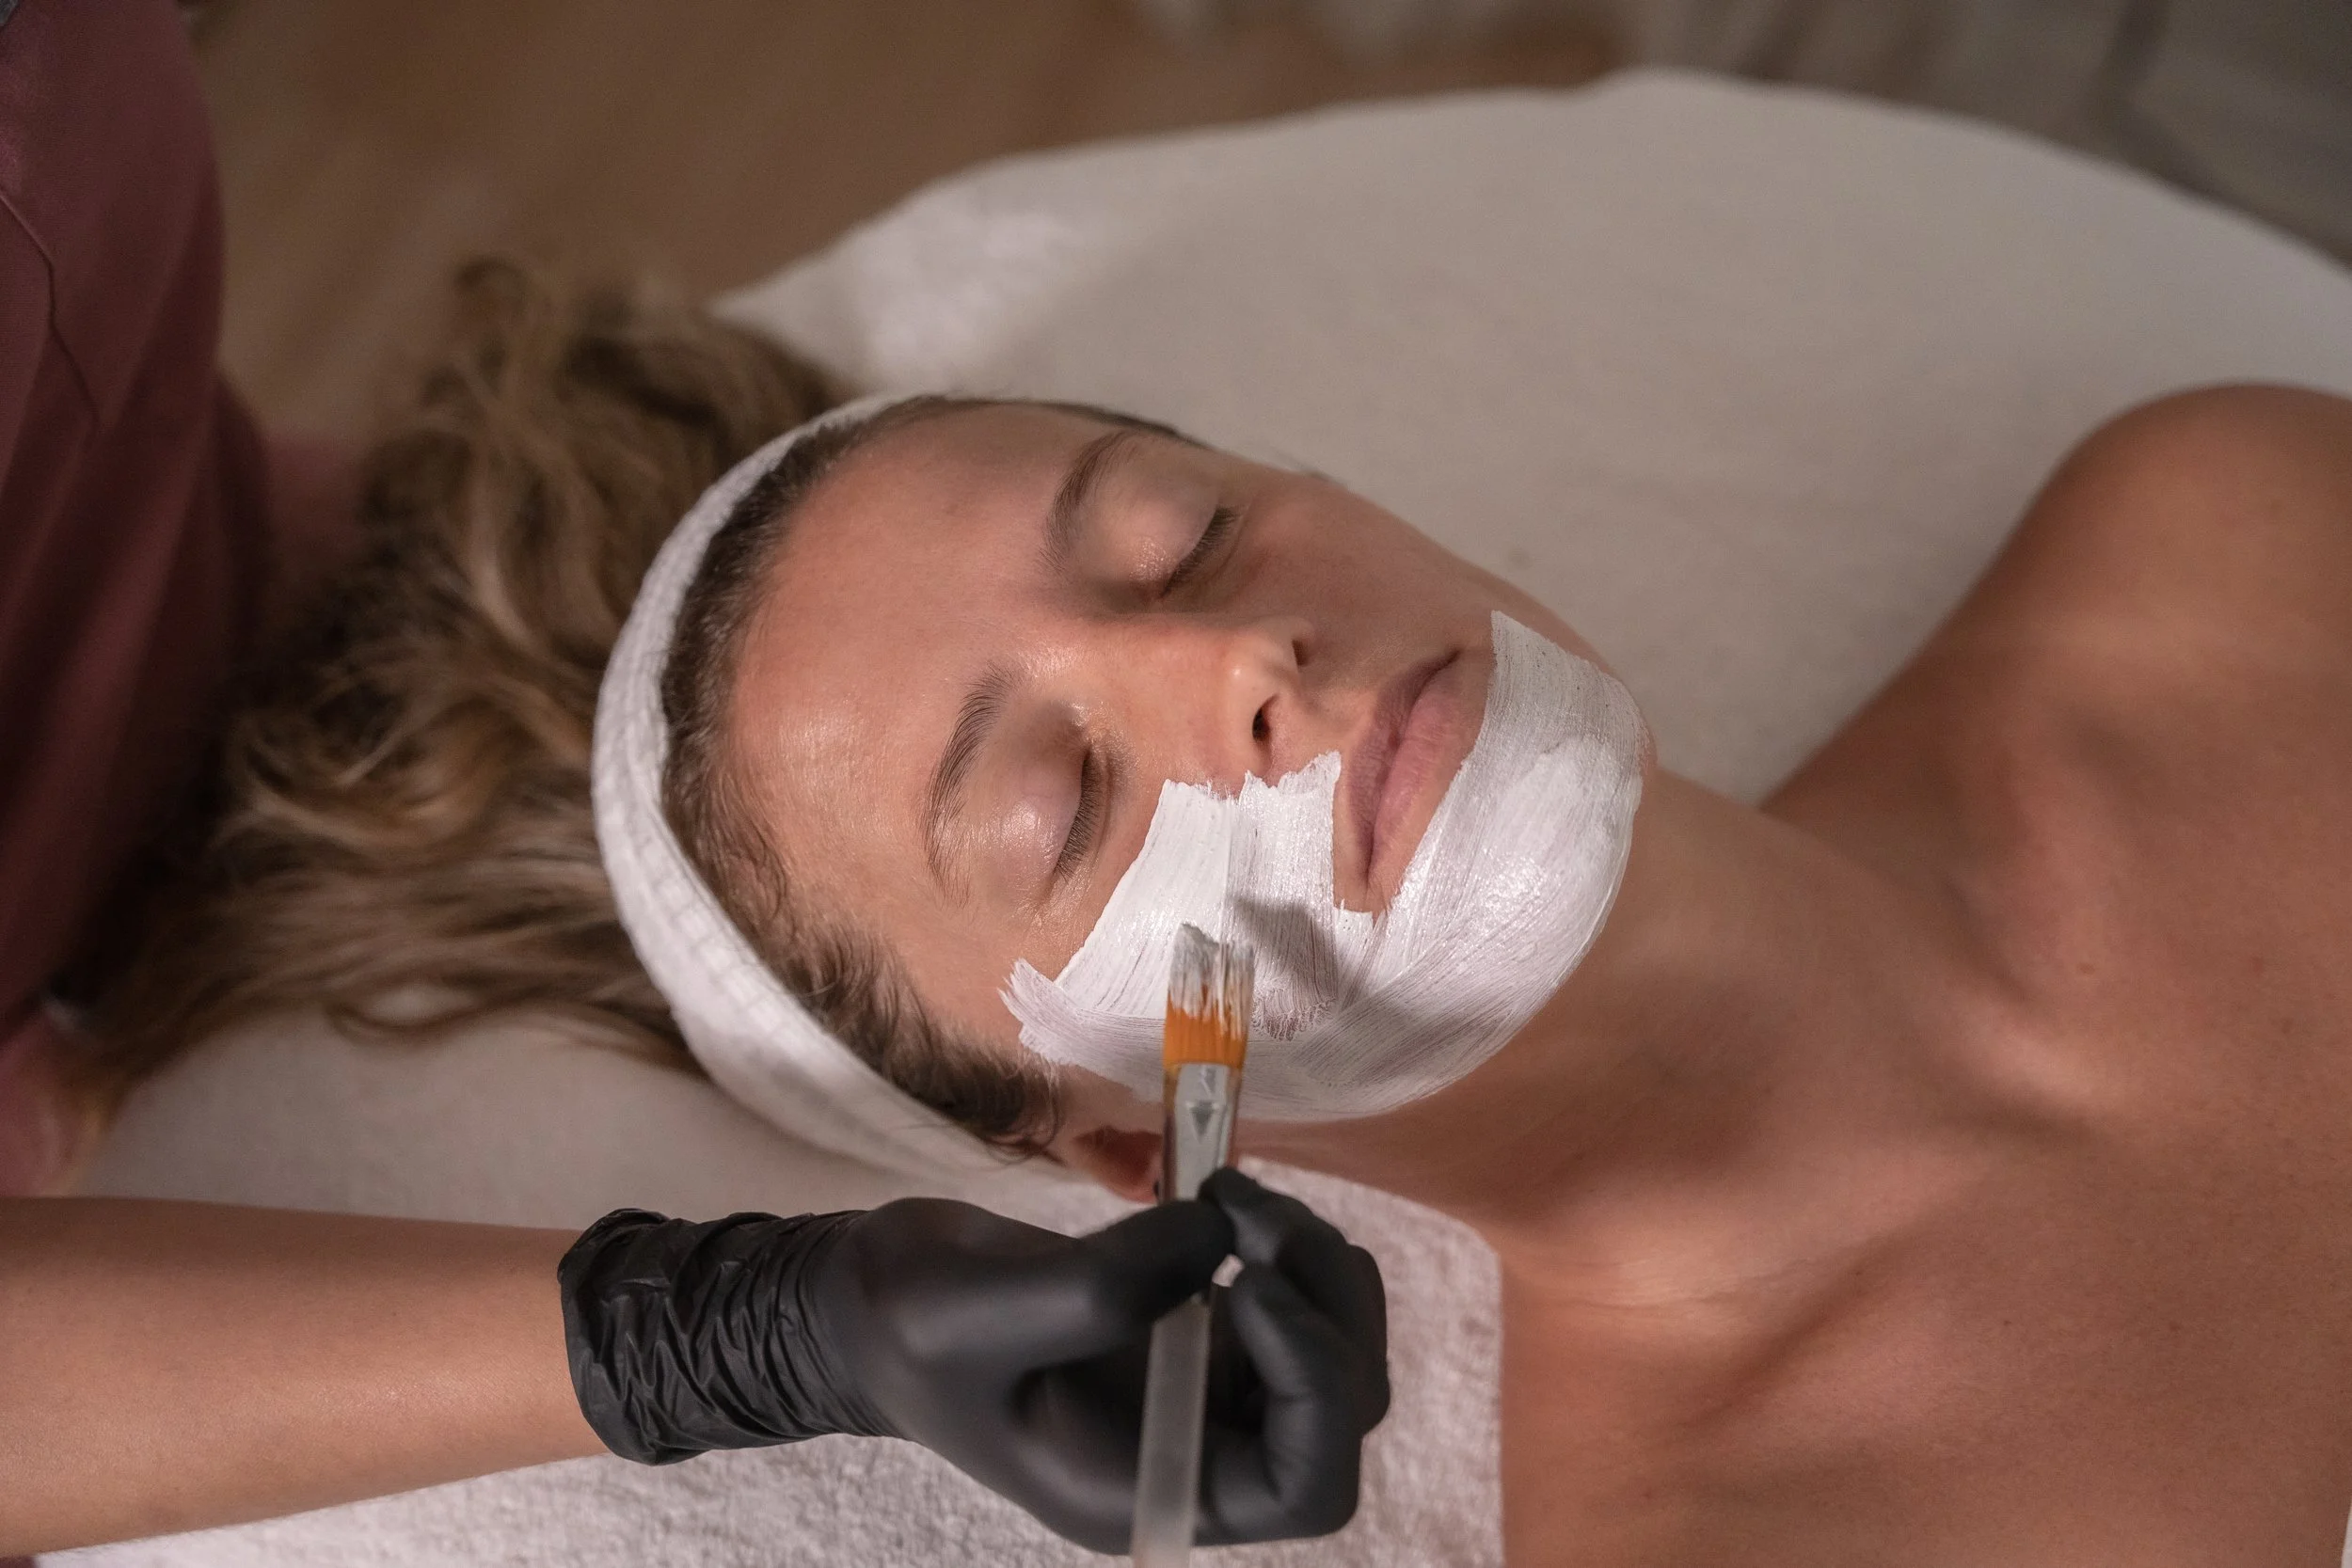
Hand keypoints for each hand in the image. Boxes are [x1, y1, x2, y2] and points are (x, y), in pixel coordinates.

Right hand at [558, 1169, 1388, 1552]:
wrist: (873, 1303)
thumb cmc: (905, 1328)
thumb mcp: (976, 1310)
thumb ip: (1101, 1286)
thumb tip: (1219, 1234)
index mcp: (1148, 1491)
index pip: (1305, 1485)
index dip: (1316, 1385)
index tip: (1248, 1286)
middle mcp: (1195, 1454)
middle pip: (1343, 1407)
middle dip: (1322, 1299)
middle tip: (1241, 1203)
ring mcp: (1207, 1394)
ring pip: (1337, 1348)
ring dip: (1312, 1261)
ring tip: (1230, 1190)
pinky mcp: (1203, 1335)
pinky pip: (1297, 1302)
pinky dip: (1284, 1242)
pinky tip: (1219, 1199)